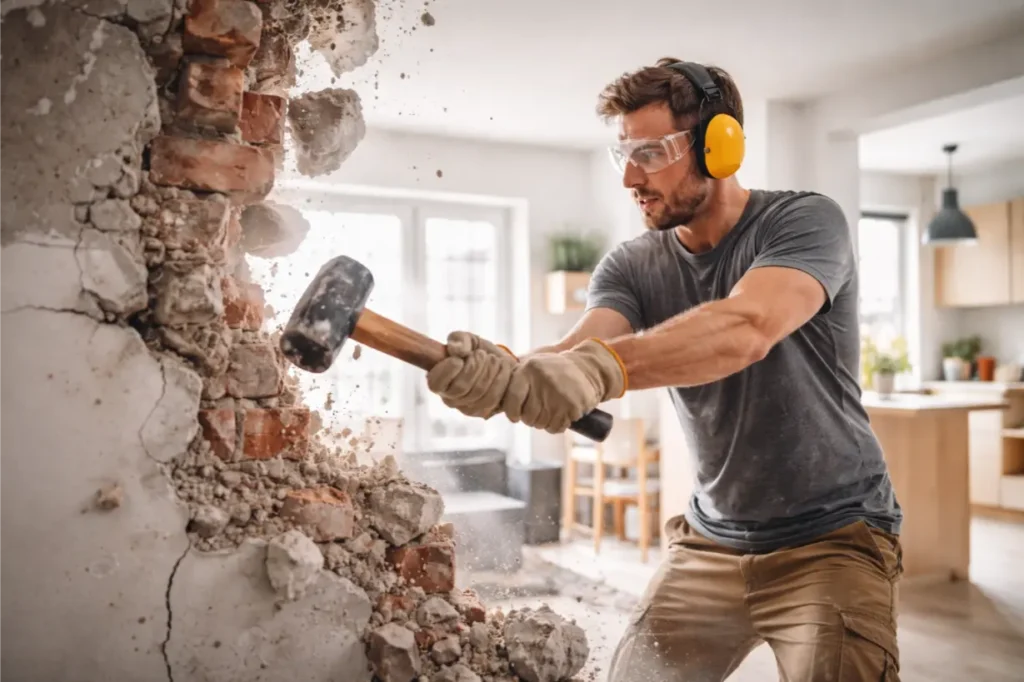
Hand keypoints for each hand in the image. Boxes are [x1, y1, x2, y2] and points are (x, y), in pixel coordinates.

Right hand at [426, 331, 517, 418]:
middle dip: (475, 365)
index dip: (447, 371)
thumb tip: (456, 350)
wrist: (503, 366)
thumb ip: (460, 340)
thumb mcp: (470, 340)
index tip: (459, 359)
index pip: (435, 383)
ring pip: (479, 393)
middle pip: (461, 387)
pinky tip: (502, 370)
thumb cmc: (481, 353)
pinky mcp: (484, 412)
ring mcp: (466, 408)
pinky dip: (501, 379)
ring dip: (490, 370)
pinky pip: (492, 399)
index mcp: (439, 380)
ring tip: (494, 360)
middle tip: (482, 354)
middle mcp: (449, 398)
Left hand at [501, 339, 625, 432]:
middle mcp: (542, 380)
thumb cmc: (555, 370)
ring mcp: (558, 394)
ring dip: (544, 422)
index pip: (511, 400)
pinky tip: (562, 414)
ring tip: (551, 410)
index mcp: (529, 369)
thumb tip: (493, 403)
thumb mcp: (533, 366)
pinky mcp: (572, 406)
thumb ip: (516, 380)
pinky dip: (557, 425)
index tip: (515, 415)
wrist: (587, 367)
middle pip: (527, 416)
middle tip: (539, 411)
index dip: (511, 412)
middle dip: (531, 418)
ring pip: (541, 424)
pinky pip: (556, 427)